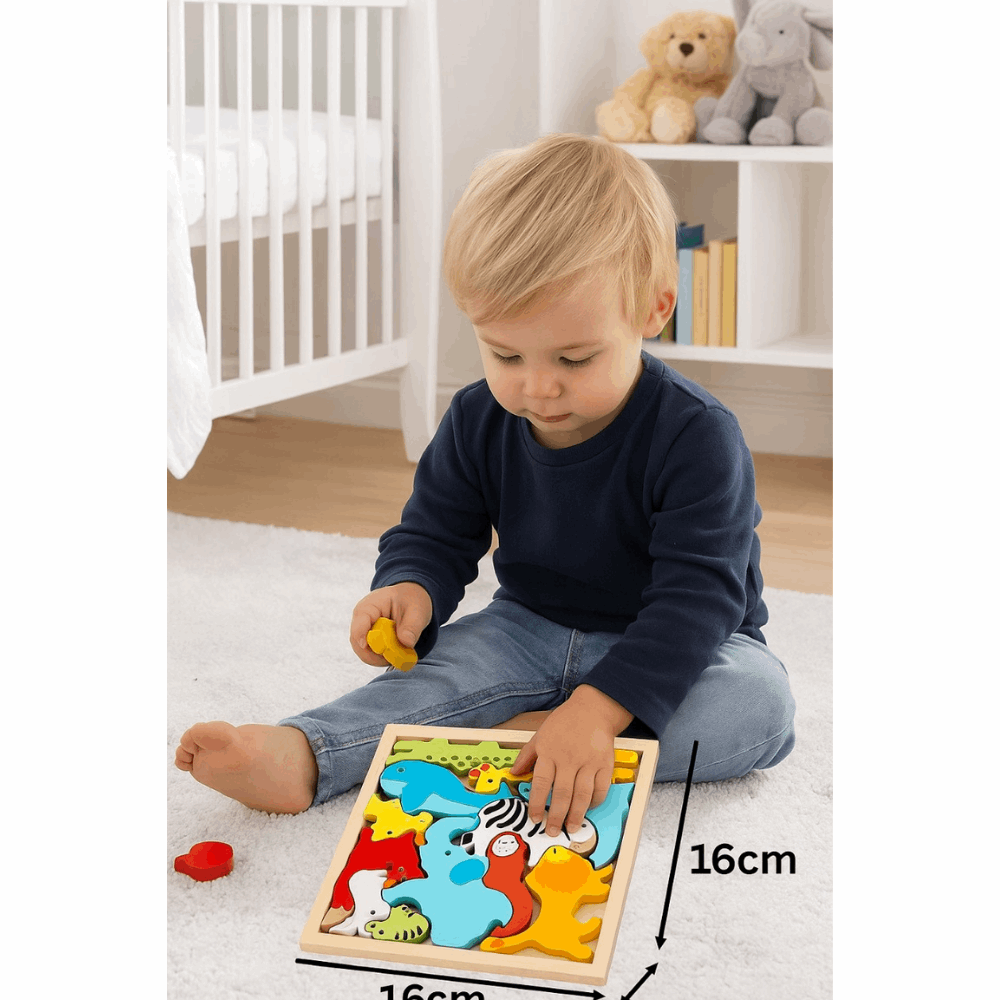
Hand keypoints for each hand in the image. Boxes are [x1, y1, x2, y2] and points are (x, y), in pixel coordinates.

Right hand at [350, 582, 431, 666]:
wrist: (409, 598)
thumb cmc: (411, 599)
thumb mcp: (417, 610)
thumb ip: (412, 626)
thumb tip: (406, 643)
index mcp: (369, 607)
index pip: (359, 626)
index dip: (365, 640)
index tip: (379, 650)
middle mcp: (361, 621)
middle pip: (359, 646)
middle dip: (378, 655)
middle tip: (399, 656)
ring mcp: (363, 632)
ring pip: (365, 654)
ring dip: (383, 658)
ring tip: (401, 652)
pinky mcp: (368, 641)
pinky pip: (372, 655)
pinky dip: (385, 658)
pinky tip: (397, 652)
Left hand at [509, 685, 632, 835]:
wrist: (593, 710)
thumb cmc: (564, 723)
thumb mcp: (540, 735)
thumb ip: (527, 755)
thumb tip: (514, 773)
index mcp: (550, 751)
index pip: (541, 782)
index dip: (537, 803)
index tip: (535, 818)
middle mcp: (569, 758)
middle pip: (562, 793)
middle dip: (556, 816)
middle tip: (552, 831)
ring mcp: (588, 762)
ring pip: (582, 795)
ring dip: (576, 815)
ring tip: (571, 828)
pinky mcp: (605, 764)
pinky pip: (600, 788)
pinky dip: (594, 802)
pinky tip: (588, 809)